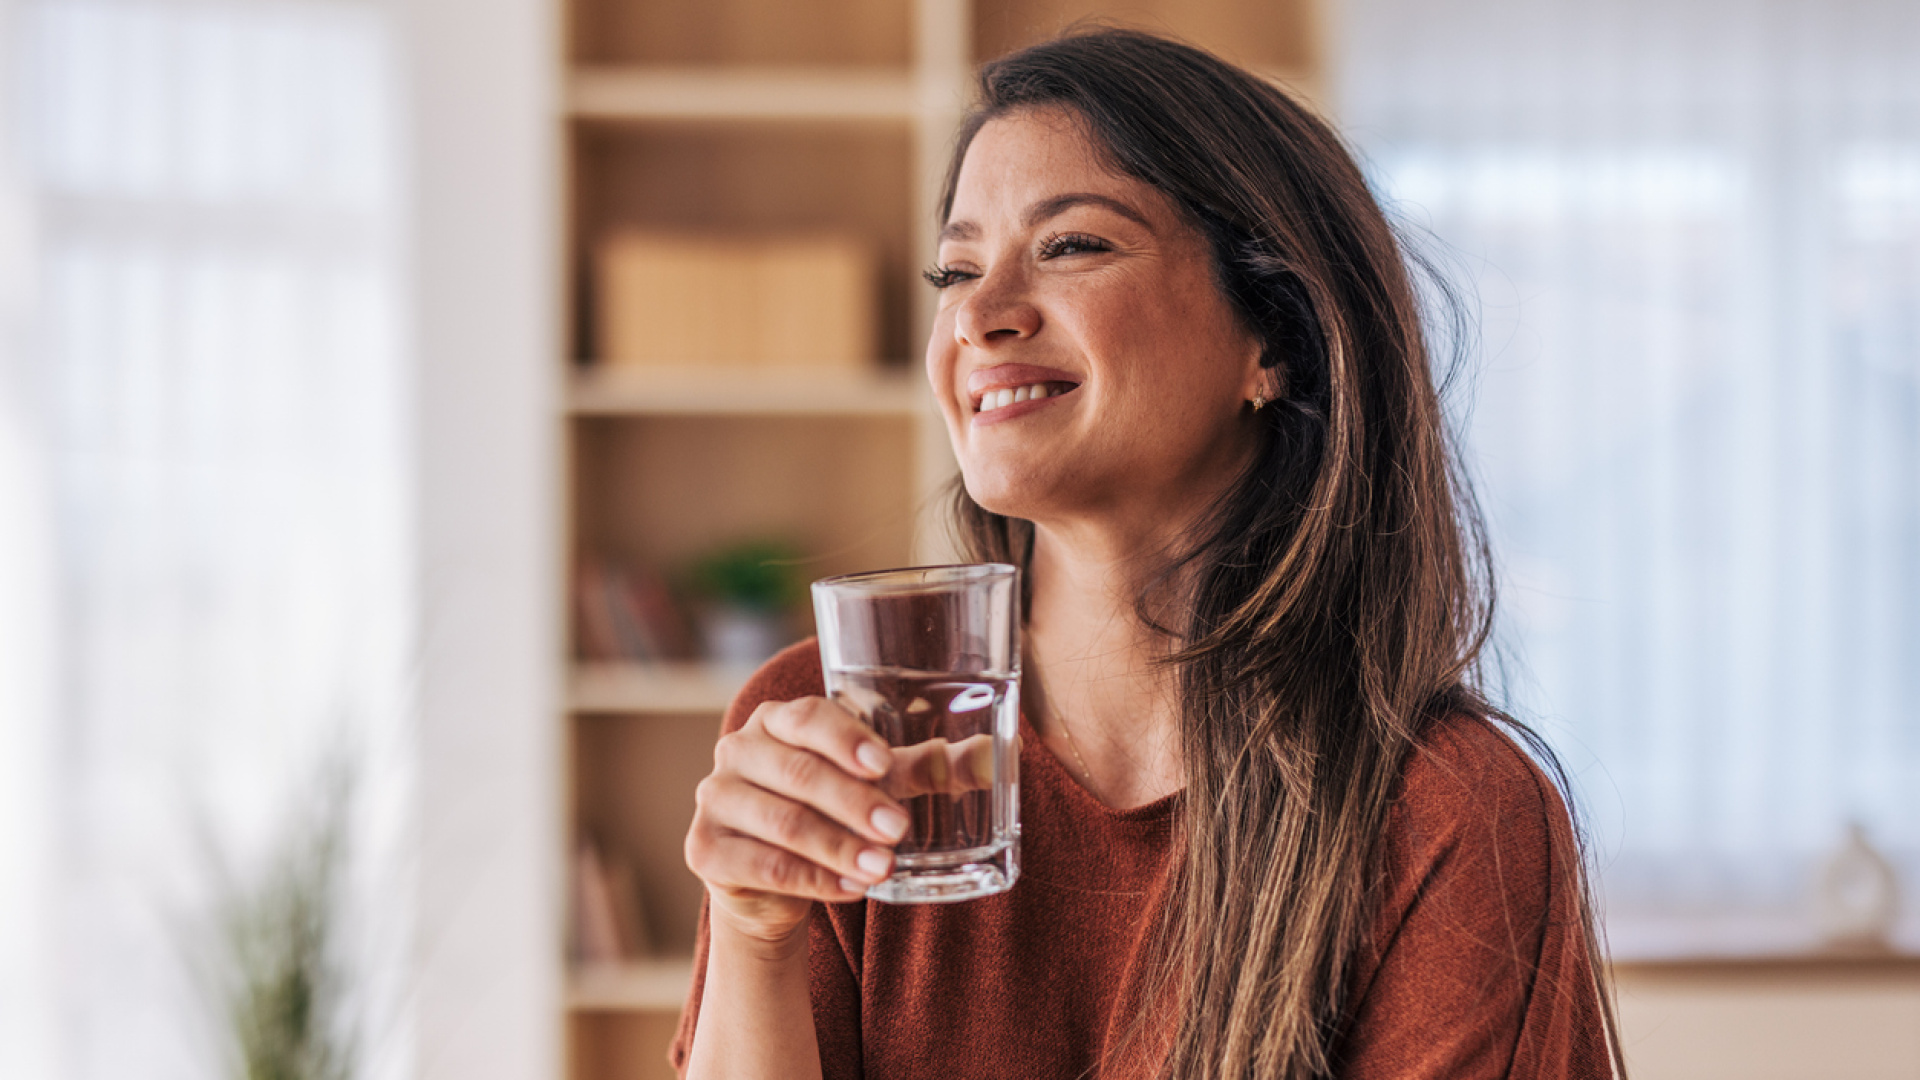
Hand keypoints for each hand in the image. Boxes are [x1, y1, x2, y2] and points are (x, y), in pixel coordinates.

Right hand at [685, 696, 909, 946]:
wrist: (774, 883)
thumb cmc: (831, 812)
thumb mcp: (876, 786)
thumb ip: (926, 769)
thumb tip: (994, 759)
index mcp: (776, 720)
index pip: (807, 717)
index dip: (844, 739)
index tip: (884, 765)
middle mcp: (737, 751)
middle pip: (797, 773)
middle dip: (853, 802)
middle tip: (898, 828)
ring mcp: (715, 799)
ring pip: (782, 823)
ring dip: (838, 847)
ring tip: (884, 867)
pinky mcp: (705, 850)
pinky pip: (764, 866)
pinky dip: (814, 880)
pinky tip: (853, 889)